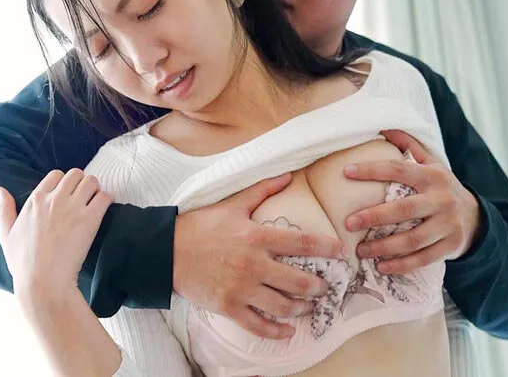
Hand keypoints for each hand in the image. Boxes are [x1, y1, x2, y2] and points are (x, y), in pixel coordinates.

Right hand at [0, 168, 112, 297]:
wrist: (43, 282)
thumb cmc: (23, 264)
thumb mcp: (6, 235)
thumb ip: (4, 209)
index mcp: (35, 200)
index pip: (56, 174)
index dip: (63, 183)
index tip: (67, 194)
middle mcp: (54, 199)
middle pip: (76, 174)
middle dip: (82, 183)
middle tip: (85, 197)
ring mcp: (72, 208)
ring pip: (91, 181)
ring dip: (95, 189)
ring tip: (95, 202)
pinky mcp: (89, 220)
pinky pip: (104, 197)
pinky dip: (107, 200)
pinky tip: (104, 209)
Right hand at [173, 173, 348, 339]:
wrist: (165, 251)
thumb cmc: (199, 226)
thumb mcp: (231, 205)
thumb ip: (262, 190)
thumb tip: (288, 175)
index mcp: (256, 237)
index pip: (302, 244)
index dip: (327, 248)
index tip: (343, 253)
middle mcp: (253, 264)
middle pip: (299, 281)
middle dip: (318, 286)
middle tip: (324, 286)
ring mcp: (240, 288)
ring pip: (282, 306)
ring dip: (301, 309)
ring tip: (308, 307)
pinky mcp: (227, 307)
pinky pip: (258, 326)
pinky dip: (276, 332)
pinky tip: (287, 332)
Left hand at [343, 130, 482, 274]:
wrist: (475, 217)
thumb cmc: (439, 187)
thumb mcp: (430, 163)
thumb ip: (409, 145)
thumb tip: (383, 126)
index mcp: (432, 176)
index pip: (399, 169)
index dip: (372, 170)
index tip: (346, 172)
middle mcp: (442, 199)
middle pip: (404, 210)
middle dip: (374, 217)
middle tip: (347, 223)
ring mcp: (448, 225)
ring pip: (413, 239)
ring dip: (384, 247)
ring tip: (360, 251)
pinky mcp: (450, 246)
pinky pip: (423, 259)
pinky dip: (401, 265)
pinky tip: (381, 267)